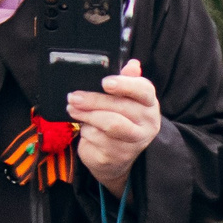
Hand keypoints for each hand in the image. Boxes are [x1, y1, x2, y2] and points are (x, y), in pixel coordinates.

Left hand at [68, 61, 160, 192]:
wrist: (115, 158)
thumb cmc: (119, 120)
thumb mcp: (124, 99)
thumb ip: (127, 81)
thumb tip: (132, 64)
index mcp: (150, 105)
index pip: (144, 90)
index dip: (125, 84)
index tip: (105, 82)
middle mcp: (147, 125)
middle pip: (121, 108)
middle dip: (93, 100)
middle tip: (74, 97)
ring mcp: (134, 143)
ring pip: (108, 124)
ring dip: (86, 115)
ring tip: (72, 109)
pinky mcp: (118, 157)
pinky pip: (97, 139)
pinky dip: (86, 132)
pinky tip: (85, 128)